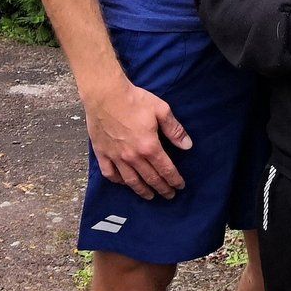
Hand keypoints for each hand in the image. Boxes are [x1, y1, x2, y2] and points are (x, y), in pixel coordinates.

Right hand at [83, 79, 189, 199]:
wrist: (105, 94)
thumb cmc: (135, 100)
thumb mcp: (161, 110)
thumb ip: (175, 130)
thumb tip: (187, 146)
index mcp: (149, 146)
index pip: (165, 169)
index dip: (174, 180)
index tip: (180, 186)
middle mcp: (133, 156)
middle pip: (150, 178)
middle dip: (162, 188)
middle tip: (169, 195)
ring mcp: (116, 157)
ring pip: (130, 181)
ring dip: (142, 190)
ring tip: (149, 196)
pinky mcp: (102, 153)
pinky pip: (110, 173)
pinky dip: (118, 181)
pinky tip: (124, 183)